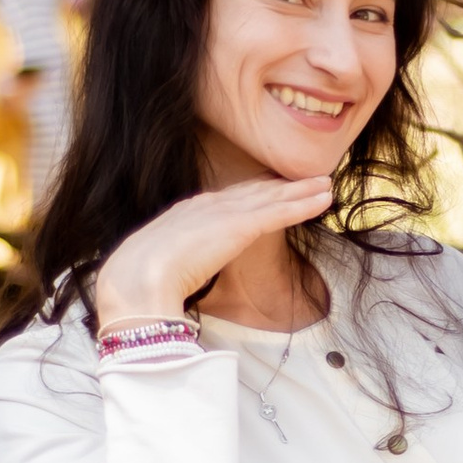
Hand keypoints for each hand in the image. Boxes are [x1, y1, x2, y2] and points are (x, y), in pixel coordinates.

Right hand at [93, 175, 334, 329]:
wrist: (136, 281)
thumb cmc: (137, 283)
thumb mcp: (155, 269)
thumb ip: (171, 267)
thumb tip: (175, 280)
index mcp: (183, 215)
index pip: (225, 200)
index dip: (252, 193)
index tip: (271, 188)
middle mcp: (205, 206)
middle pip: (253, 192)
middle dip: (281, 186)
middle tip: (308, 178)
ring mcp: (222, 214)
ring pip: (271, 198)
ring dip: (301, 191)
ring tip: (326, 184)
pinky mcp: (239, 227)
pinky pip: (279, 213)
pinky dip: (303, 205)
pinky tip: (324, 199)